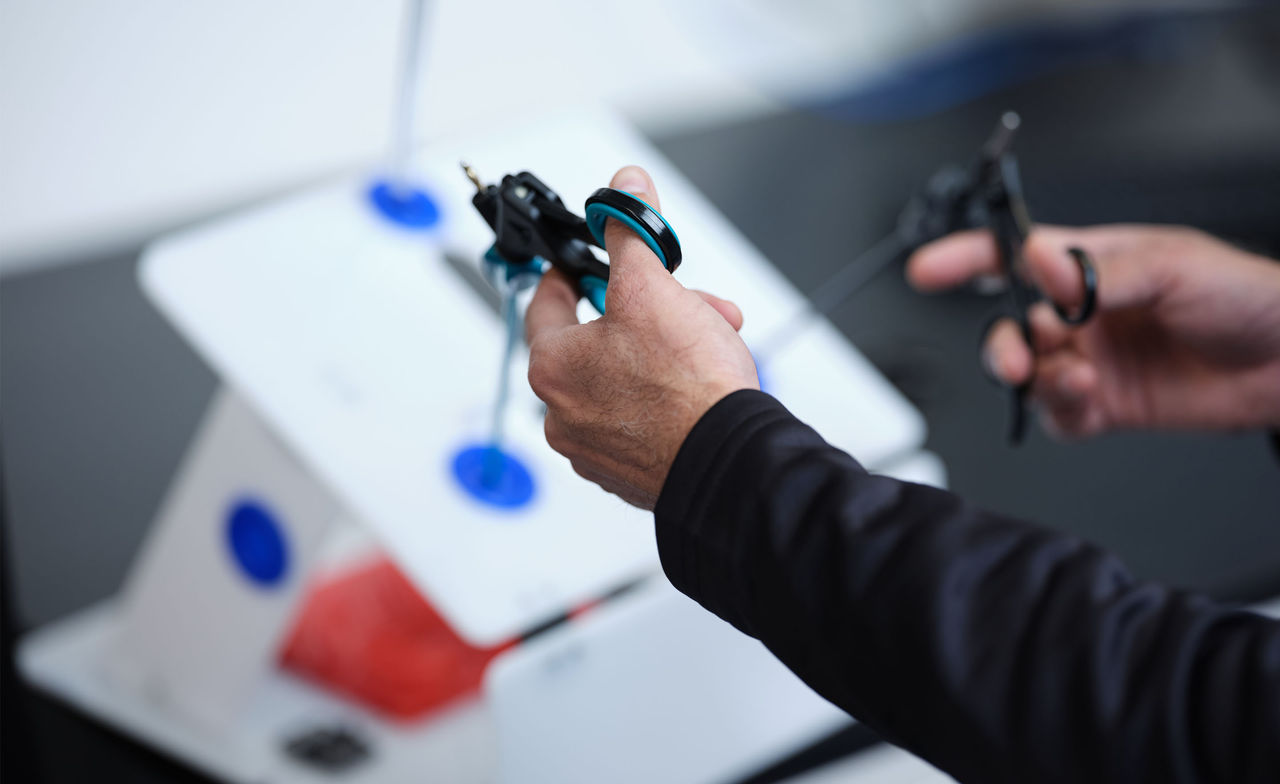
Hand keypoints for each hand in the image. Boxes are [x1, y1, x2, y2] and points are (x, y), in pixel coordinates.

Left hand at [524, 166, 758, 508]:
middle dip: (646, 312)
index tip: (582, 265)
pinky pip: (639, 419)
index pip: (546, 303)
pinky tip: (701, 384)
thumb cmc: (688, 389)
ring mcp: (593, 448)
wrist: (730, 462)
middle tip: (682, 302)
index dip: (570, 274)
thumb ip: (632, 233)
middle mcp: (560, 414)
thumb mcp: (654, 288)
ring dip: (664, 351)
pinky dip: (666, 396)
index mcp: (551, 367)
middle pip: (597, 341)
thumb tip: (623, 190)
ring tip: (710, 339)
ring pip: (623, 379)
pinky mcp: (627, 472)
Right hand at [907, 224, 1279, 437]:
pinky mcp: (1104, 406)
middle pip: (1008, 327)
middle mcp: (1080, 315)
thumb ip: (1097, 274)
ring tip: (1071, 377)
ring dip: (1035, 378)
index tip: (928, 269)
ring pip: (1026, 375)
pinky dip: (1060, 408)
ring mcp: (1088, 361)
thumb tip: (1040, 262)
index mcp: (1088, 265)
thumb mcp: (1171, 266)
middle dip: (1003, 342)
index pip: (1012, 257)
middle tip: (1020, 354)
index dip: (965, 259)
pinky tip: (1088, 395)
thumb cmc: (1245, 296)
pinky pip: (1056, 415)